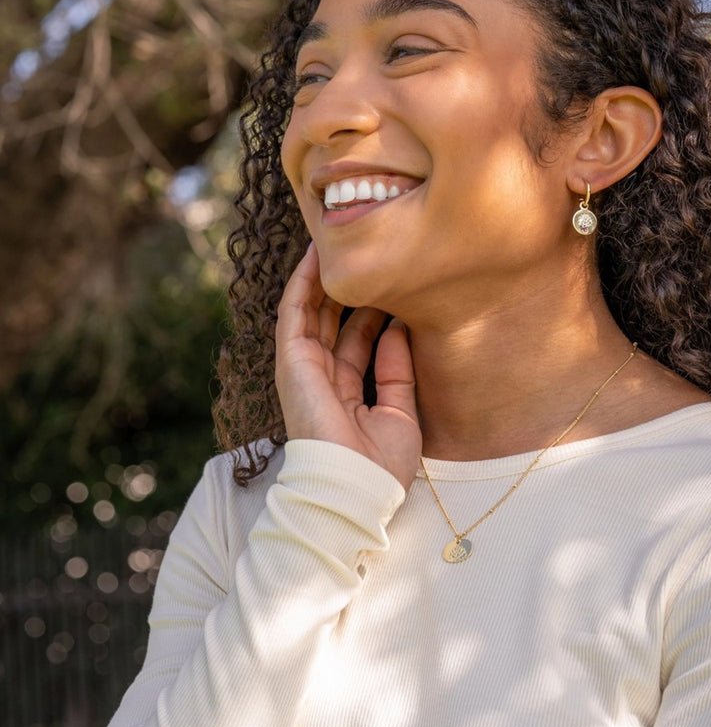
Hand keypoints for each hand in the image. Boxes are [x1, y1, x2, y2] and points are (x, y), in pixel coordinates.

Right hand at [275, 243, 421, 487]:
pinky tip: (315, 256)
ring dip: (321, 277)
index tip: (389, 283)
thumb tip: (399, 328)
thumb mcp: (401, 411)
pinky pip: (295, 313)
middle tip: (361, 254)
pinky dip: (303, 283)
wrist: (354, 487)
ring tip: (336, 240)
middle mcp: (323, 378)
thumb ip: (397, 368)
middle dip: (345, 288)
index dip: (370, 312)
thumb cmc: (380, 464)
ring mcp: (304, 369)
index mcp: (347, 394)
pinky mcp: (292, 362)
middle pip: (332, 322)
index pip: (356, 342)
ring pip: (311, 311)